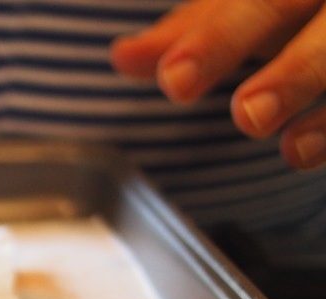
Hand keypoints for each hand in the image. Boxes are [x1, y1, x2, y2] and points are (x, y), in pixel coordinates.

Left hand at [111, 0, 325, 169]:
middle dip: (292, 71)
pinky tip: (309, 153)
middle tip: (249, 114)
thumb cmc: (299, 6)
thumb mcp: (249, 6)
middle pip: (315, 21)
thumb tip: (122, 57)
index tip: (175, 78)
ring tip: (292, 151)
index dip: (215, 40)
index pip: (256, 1)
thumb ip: (194, 33)